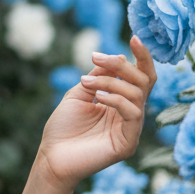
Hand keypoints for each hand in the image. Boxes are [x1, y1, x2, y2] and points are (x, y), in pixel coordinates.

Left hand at [35, 35, 156, 193]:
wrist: (51, 156)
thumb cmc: (63, 127)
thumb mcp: (79, 93)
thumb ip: (98, 76)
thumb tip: (117, 56)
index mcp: (121, 101)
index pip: (141, 77)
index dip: (142, 57)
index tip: (134, 37)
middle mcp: (130, 114)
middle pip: (144, 82)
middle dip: (121, 65)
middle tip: (95, 58)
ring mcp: (131, 129)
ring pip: (137, 95)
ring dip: (111, 82)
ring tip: (86, 83)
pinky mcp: (128, 143)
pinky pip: (133, 114)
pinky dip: (117, 100)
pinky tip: (98, 98)